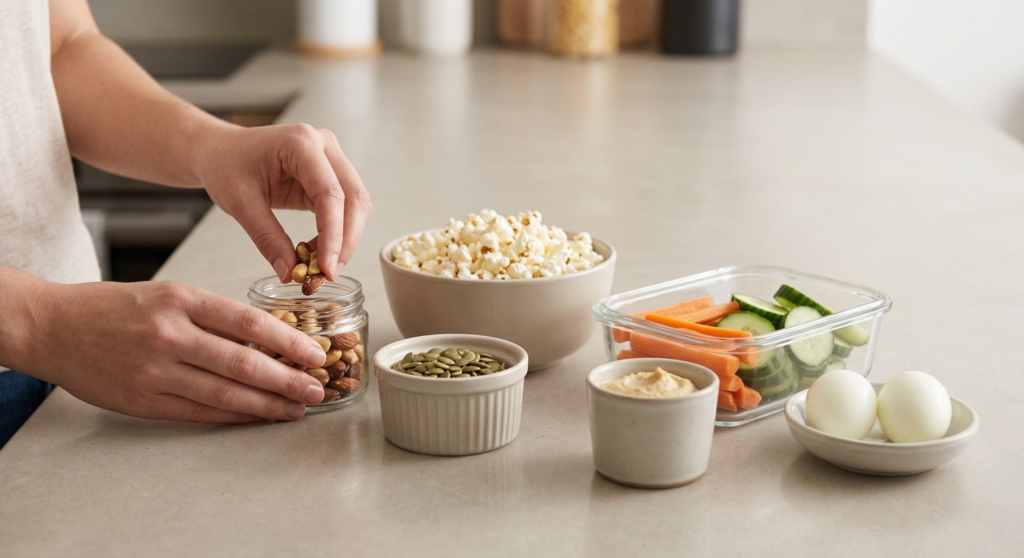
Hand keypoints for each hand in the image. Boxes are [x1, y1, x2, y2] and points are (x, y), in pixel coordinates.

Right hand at [35, 281, 327, 422]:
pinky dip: (234, 417)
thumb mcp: (170, 294)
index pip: (249, 322)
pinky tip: (257, 417)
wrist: (56, 327)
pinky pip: (199, 413)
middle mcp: (170, 335)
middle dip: (288, 379)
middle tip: (318, 388)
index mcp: (182, 300)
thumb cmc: (118, 307)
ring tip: (296, 408)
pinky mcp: (142, 400)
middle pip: (244, 363)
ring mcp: (154, 371)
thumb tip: (270, 340)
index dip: (289, 341)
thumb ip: (215, 316)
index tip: (315, 353)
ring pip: (225, 394)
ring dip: (267, 405)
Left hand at [194, 123, 371, 282]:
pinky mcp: (329, 175)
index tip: (326, 267)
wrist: (221, 150)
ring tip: (319, 265)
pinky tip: (316, 251)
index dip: (333, 234)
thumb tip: (289, 273)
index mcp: (301, 143)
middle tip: (329, 273)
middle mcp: (324, 146)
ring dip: (344, 239)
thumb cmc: (225, 165)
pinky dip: (334, 234)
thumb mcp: (240, 204)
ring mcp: (330, 158)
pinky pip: (343, 208)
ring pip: (355, 205)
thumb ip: (267, 238)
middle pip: (354, 198)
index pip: (330, 193)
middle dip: (346, 240)